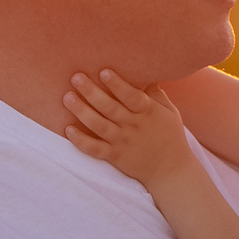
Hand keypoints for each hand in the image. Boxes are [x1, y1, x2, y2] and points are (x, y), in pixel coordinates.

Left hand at [63, 69, 191, 186]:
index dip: (118, 84)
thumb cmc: (170, 135)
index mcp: (149, 112)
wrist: (171, 170)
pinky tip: (68, 129)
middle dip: (91, 92)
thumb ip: (155, 92)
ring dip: (82, 111)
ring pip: (99, 125)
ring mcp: (123, 142)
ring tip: (67, 97)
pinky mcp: (115, 157)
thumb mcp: (168, 111)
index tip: (103, 71)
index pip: (132, 96)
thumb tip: (144, 68)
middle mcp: (134, 126)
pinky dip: (80, 141)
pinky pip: (95, 149)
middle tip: (75, 77)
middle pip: (110, 108)